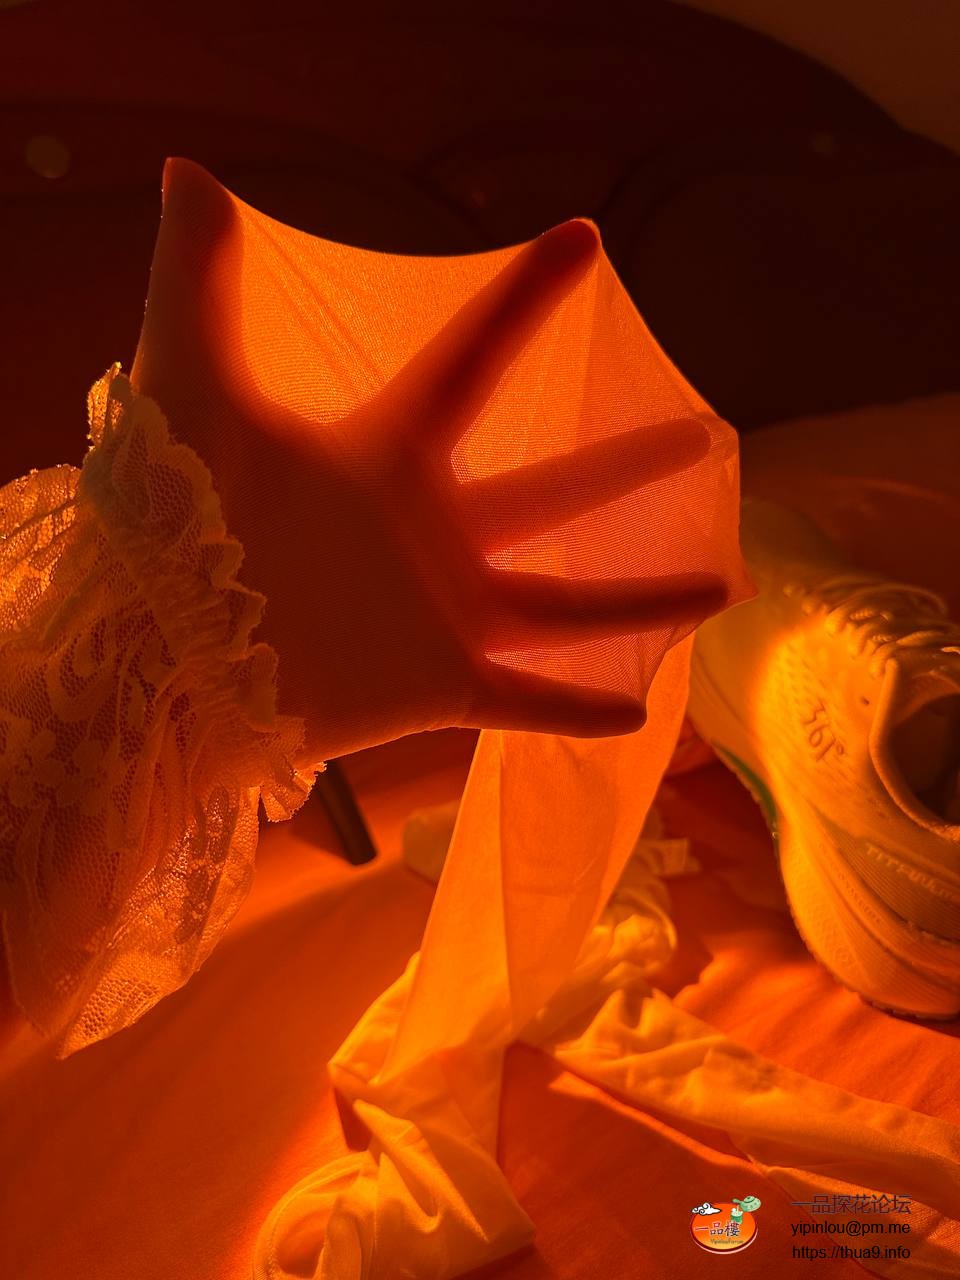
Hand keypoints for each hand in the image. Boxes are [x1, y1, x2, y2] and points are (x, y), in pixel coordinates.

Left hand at [132, 160, 738, 762]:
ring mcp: (440, 612)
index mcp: (388, 455)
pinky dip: (577, 711)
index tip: (585, 239)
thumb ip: (199, 285)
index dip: (524, 298)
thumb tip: (189, 172)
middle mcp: (430, 533)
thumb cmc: (178, 520)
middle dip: (626, 465)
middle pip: (552, 493)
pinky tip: (641, 714)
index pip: (473, 362)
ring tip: (725, 582)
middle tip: (702, 433)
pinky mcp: (436, 686)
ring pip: (564, 604)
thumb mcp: (193, 392)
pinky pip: (523, 703)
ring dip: (641, 597)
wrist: (162, 652)